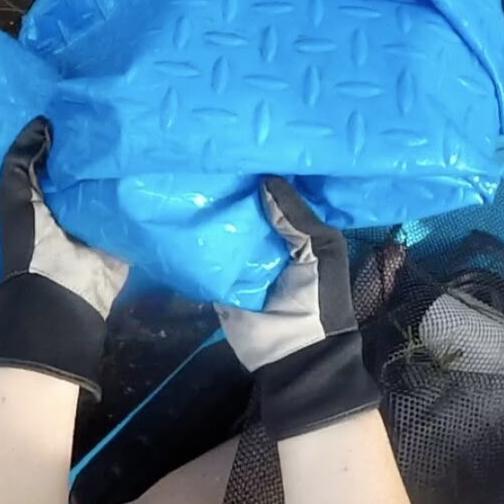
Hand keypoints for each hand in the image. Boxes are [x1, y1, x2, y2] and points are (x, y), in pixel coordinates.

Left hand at [0, 117, 129, 397]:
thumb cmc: (29, 240)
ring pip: (114, 188)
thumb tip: (44, 121)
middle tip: (122, 115)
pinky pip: (134, 211)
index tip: (87, 108)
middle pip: (90, 172)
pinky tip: (157, 168)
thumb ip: (21, 158)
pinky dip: (142, 195)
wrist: (58, 291)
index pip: (58, 160)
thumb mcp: (14, 193)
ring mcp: (99, 222)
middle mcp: (72, 207)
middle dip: (101, 150)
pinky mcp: (123, 236)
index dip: (68, 137)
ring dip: (125, 170)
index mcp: (43, 197)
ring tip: (145, 135)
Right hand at [217, 176, 379, 439]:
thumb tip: (266, 179)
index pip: (277, 198)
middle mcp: (267, 243)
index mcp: (297, 233)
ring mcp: (241, 261)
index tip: (244, 151)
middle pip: (246, 211)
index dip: (265, 178)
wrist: (296, 352)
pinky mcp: (220, 279)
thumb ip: (298, 216)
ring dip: (212, 214)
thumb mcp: (322, 248)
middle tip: (213, 162)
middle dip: (234, 193)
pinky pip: (208, 256)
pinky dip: (198, 241)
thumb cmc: (319, 297)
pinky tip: (182, 215)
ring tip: (192, 181)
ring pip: (225, 230)